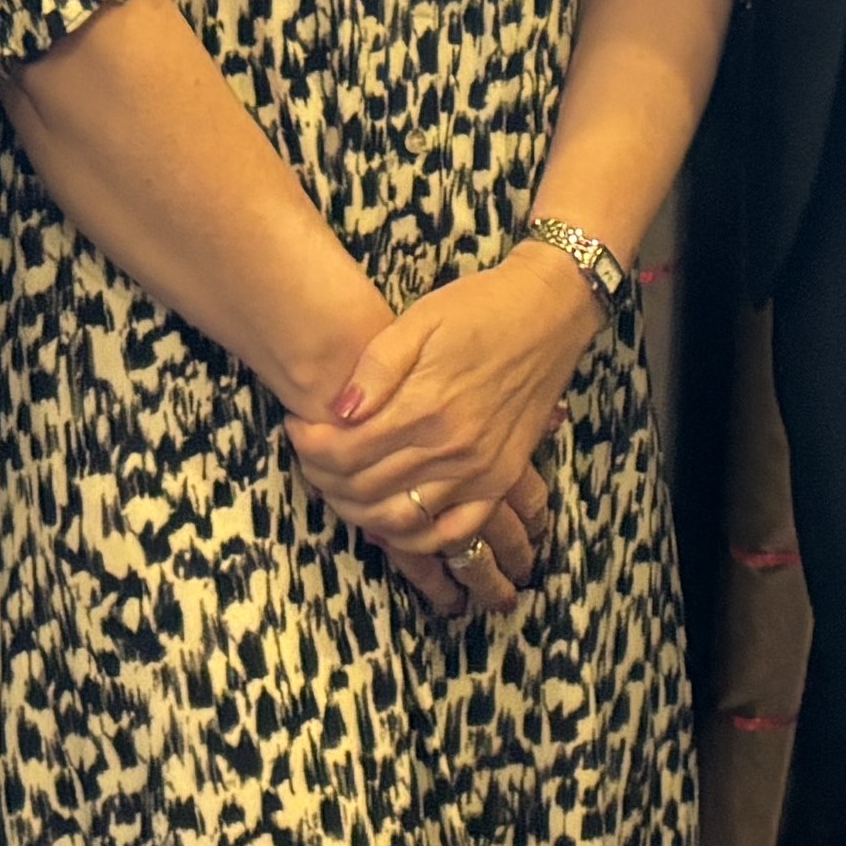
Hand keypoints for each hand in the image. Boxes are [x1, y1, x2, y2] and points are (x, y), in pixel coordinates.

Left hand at [286, 249, 605, 613]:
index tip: (296, 426)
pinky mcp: (502, 478)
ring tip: (339, 483)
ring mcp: (481, 470)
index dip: (309, 445)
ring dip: (358, 509)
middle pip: (366, 488)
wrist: (550, 310)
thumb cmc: (481, 307)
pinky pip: (455, 532)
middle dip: (323, 476)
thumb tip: (339, 411)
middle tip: (309, 454)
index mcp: (426, 406)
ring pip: (401, 518)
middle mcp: (453, 448)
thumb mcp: (420, 319)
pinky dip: (418, 537)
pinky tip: (391, 521)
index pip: (346, 451)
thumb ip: (376, 367)